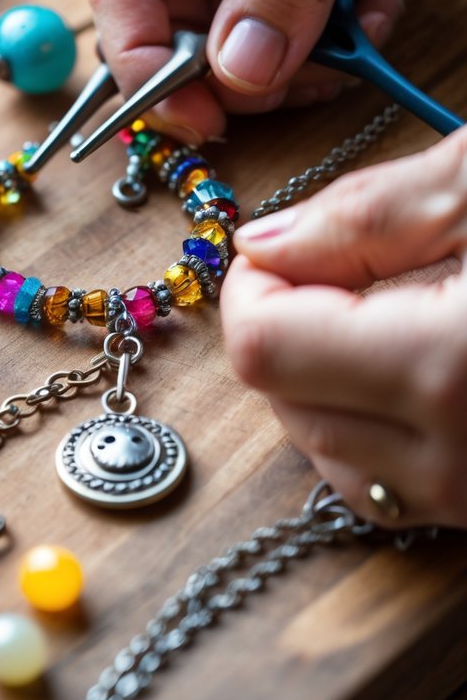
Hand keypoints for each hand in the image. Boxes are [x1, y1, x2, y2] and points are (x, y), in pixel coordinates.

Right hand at [89, 0, 466, 141]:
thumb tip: (235, 76)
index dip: (147, 68)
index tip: (206, 121)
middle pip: (176, 34)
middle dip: (246, 71)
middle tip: (314, 77)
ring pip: (232, 45)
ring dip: (301, 59)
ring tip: (365, 20)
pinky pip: (280, 29)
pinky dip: (327, 39)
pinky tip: (373, 4)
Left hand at [221, 127, 466, 528]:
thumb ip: (370, 215)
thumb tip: (265, 243)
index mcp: (444, 368)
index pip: (263, 347)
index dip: (253, 286)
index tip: (285, 246)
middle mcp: (453, 459)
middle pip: (283, 399)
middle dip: (286, 325)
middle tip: (349, 268)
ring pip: (325, 450)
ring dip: (322, 379)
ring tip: (390, 313)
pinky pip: (382, 484)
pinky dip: (368, 424)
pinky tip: (411, 368)